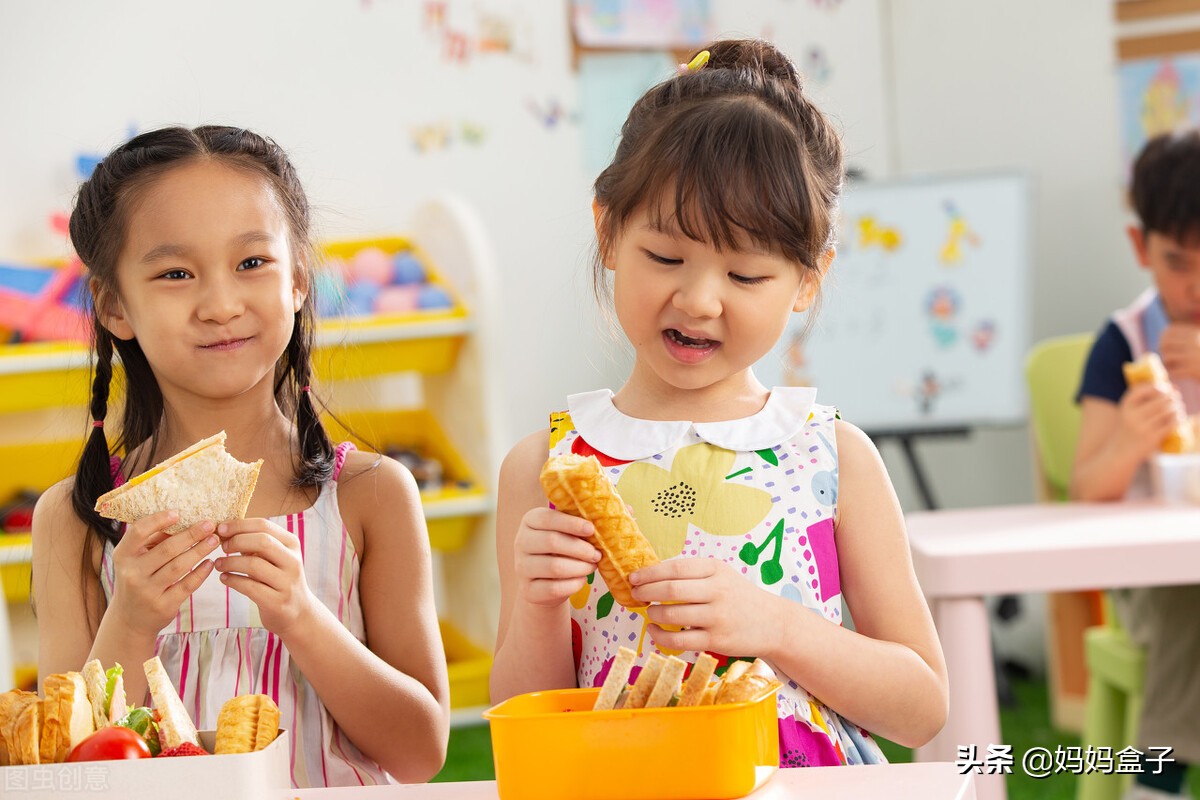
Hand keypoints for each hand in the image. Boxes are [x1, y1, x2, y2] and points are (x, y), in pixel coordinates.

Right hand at [108, 510, 220, 638]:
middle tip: (209, 524)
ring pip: (179, 566)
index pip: (138, 531)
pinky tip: (210, 563)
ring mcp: (147, 591)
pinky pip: (186, 585)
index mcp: (123, 555)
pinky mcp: (163, 605)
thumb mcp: (136, 560)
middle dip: (192, 534)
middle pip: (167, 549)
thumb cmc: (138, 579)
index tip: (178, 513)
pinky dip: (200, 572)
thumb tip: (184, 521)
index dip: (158, 520)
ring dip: (200, 550)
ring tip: (214, 540)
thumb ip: (153, 541)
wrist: (130, 620)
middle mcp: (132, 573)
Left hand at [214, 518, 318, 636]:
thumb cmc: (278, 579)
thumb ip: (255, 543)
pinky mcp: (277, 602)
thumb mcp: (274, 557)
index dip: (239, 525)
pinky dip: (232, 580)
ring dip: (230, 562)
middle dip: (236, 541)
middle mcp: (293, 561)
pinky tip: (224, 578)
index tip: (221, 529)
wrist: (298, 612)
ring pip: (254, 565)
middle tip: (221, 547)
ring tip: (218, 564)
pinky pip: (249, 587)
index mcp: (292, 544)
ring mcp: (287, 582)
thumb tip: (226, 529)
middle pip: (262, 541)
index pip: (264, 525)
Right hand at [513, 507, 600, 606]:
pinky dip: (574, 584)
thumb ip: (576, 526)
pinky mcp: (527, 590)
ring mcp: (521, 568)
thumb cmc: (561, 549)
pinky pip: (554, 588)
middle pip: (552, 541)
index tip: (591, 529)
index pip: (548, 518)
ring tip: (592, 566)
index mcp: (530, 521)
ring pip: (554, 566)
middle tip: (597, 554)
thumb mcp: (565, 533)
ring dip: (580, 567)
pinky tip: (582, 580)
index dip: (571, 524)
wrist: (545, 582)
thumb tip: (599, 528)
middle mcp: (521, 542)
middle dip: (580, 548)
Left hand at [630, 558, 777, 656]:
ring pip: (672, 614)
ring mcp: (717, 616)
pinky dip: (660, 636)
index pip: (675, 568)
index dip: (649, 573)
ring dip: (653, 613)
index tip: (633, 577)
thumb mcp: (722, 575)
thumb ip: (693, 573)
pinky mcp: (716, 640)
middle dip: (645, 591)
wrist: (773, 623)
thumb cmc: (739, 596)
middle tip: (635, 594)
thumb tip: (651, 576)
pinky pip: (679, 640)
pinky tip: (655, 630)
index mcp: (716, 569)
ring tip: (649, 611)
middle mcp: (717, 590)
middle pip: (670, 589)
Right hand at [1117, 381, 1184, 456]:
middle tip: (1177, 398)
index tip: (1166, 388)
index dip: (1158, 386)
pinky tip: (1180, 419)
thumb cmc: (1127, 431)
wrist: (1119, 454)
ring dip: (1178, 408)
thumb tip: (1171, 387)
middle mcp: (1132, 415)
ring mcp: (1142, 427)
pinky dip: (1178, 419)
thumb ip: (1142, 401)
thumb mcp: (1127, 413)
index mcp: (1125, 406)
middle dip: (1172, 397)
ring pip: (1167, 411)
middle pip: (1160, 400)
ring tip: (1179, 408)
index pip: (1143, 389)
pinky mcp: (1152, 438)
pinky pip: (1171, 424)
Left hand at [1160, 324, 1199, 379]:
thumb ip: (1187, 338)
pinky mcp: (1192, 370)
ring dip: (1168, 364)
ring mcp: (1193, 356)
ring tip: (1176, 367)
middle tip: (1170, 358)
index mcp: (1195, 333)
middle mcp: (1194, 342)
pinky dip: (1173, 374)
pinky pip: (1172, 371)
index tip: (1168, 346)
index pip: (1169, 331)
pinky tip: (1180, 375)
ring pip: (1167, 357)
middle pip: (1164, 344)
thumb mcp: (1197, 342)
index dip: (1164, 339)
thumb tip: (1163, 338)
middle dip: (1164, 351)